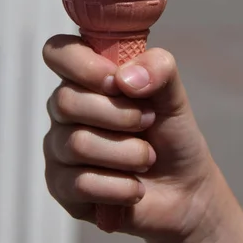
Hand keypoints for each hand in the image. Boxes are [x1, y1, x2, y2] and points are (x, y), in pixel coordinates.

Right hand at [43, 35, 216, 240]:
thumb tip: (125, 78)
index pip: (57, 52)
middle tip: (148, 122)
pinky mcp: (61, 187)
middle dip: (120, 115)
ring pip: (77, 144)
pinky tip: (136, 188)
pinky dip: (120, 187)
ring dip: (128, 154)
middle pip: (65, 101)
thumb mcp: (174, 96)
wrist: (184, 189)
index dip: (84, 66)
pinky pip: (81, 183)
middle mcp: (65, 109)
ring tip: (147, 158)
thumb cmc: (171, 134)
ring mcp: (58, 148)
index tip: (119, 83)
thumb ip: (159, 69)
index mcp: (85, 77)